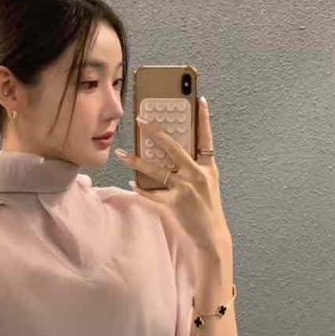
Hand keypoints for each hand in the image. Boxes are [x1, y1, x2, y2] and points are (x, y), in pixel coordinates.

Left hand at [114, 96, 230, 250]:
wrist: (212, 236)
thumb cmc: (208, 209)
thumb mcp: (207, 183)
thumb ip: (193, 168)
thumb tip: (171, 153)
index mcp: (207, 167)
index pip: (206, 137)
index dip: (203, 118)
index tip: (198, 100)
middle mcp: (197, 174)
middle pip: (173, 147)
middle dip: (154, 132)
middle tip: (140, 120)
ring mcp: (185, 189)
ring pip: (156, 170)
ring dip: (137, 161)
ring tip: (122, 154)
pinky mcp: (175, 204)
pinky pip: (152, 194)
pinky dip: (141, 189)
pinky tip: (131, 184)